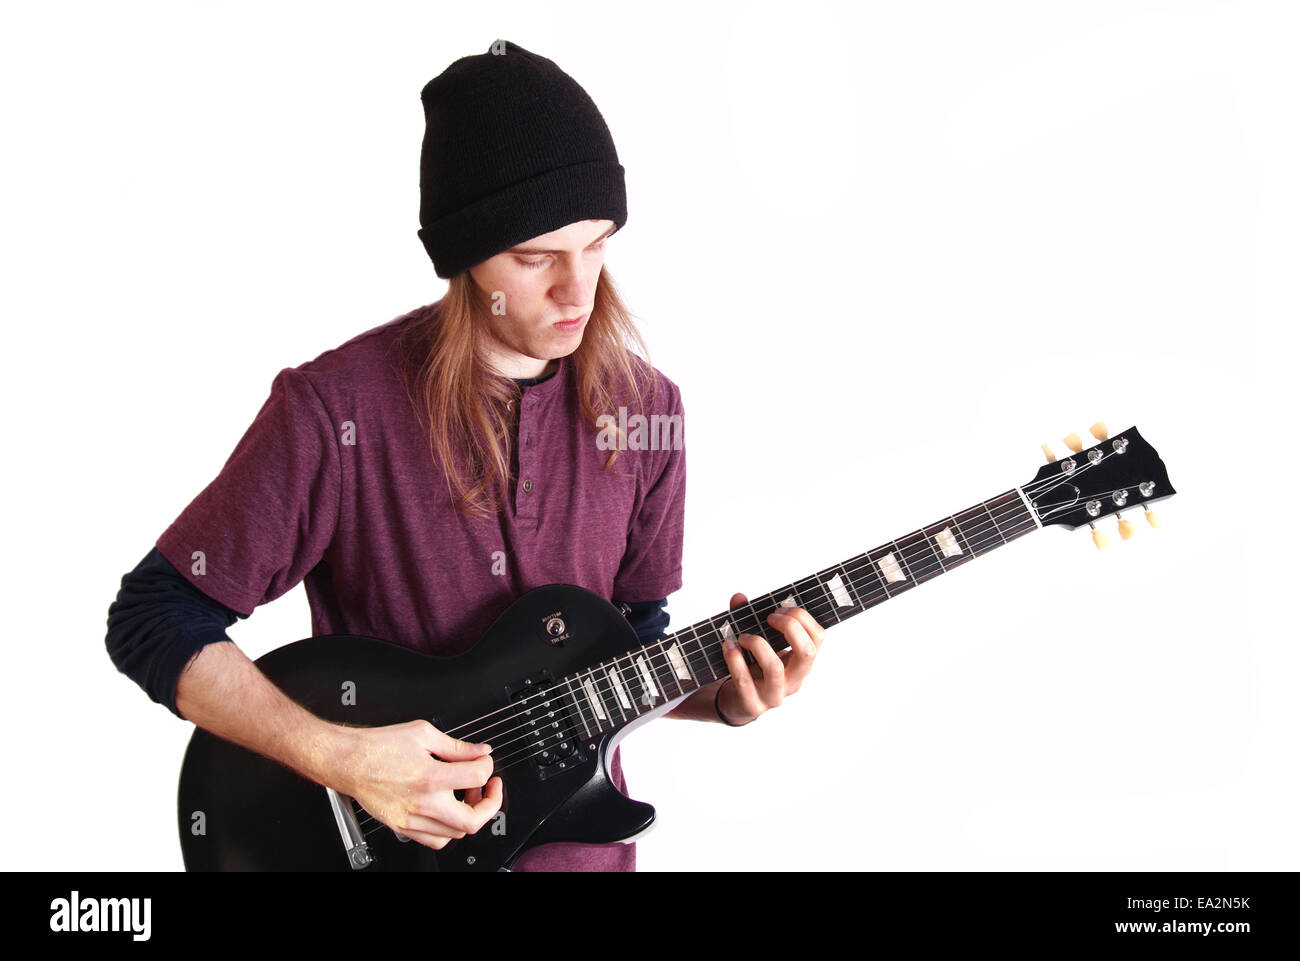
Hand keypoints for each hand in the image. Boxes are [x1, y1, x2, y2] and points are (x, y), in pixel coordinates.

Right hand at [332, 719, 502, 849]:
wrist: (348, 761)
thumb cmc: (379, 746)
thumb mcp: (423, 734)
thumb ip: (456, 746)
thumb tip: (480, 751)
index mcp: (430, 776)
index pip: (477, 777)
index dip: (487, 766)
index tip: (484, 762)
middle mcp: (423, 803)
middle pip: (473, 819)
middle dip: (490, 803)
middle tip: (489, 788)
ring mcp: (412, 819)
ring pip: (455, 834)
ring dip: (469, 816)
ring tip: (465, 797)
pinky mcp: (402, 827)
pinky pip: (435, 840)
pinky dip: (448, 830)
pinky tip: (447, 811)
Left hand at [716, 592, 826, 724]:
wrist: (736, 702)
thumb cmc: (751, 666)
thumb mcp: (755, 641)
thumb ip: (747, 617)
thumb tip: (739, 597)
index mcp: (801, 662)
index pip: (818, 637)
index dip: (802, 618)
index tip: (779, 609)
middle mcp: (794, 679)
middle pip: (807, 652)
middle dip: (789, 627)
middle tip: (769, 618)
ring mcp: (775, 695)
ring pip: (774, 668)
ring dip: (757, 644)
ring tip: (743, 637)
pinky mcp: (753, 705)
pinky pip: (745, 682)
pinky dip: (734, 660)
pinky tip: (728, 646)